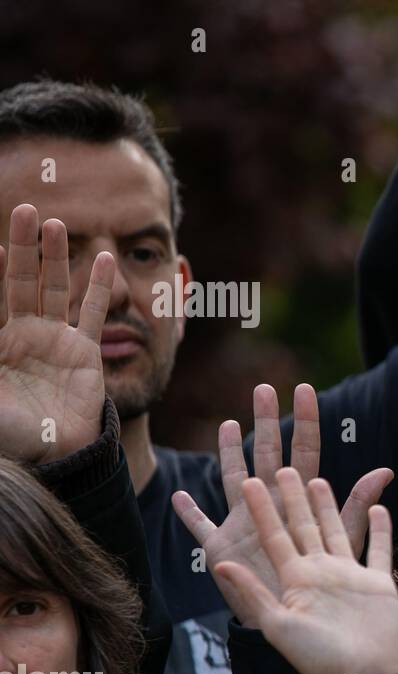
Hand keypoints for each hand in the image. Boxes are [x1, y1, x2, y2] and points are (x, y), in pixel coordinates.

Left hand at [0, 204, 115, 462]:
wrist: (55, 454)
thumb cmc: (10, 432)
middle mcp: (22, 333)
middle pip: (21, 280)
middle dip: (22, 246)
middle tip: (23, 209)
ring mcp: (55, 339)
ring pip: (55, 288)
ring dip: (55, 256)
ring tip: (53, 224)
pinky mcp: (84, 351)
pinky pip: (92, 313)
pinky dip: (98, 287)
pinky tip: (102, 260)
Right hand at [171, 382, 392, 623]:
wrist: (304, 621)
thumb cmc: (328, 583)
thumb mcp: (345, 542)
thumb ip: (358, 506)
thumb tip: (386, 471)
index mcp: (301, 500)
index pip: (305, 453)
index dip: (305, 422)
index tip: (306, 390)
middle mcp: (272, 504)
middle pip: (268, 454)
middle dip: (267, 422)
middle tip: (264, 389)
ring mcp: (245, 522)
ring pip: (234, 478)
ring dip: (230, 453)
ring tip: (227, 425)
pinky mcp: (223, 547)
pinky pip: (202, 527)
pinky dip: (190, 514)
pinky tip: (180, 496)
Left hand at [213, 469, 397, 673]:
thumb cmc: (316, 658)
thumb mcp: (277, 625)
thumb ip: (252, 592)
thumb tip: (220, 563)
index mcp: (295, 581)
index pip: (275, 537)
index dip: (262, 509)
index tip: (250, 482)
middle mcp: (320, 574)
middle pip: (305, 528)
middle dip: (293, 499)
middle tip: (282, 468)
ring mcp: (349, 577)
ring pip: (337, 532)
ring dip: (329, 507)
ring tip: (318, 480)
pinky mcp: (377, 582)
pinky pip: (378, 549)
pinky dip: (380, 528)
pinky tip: (379, 508)